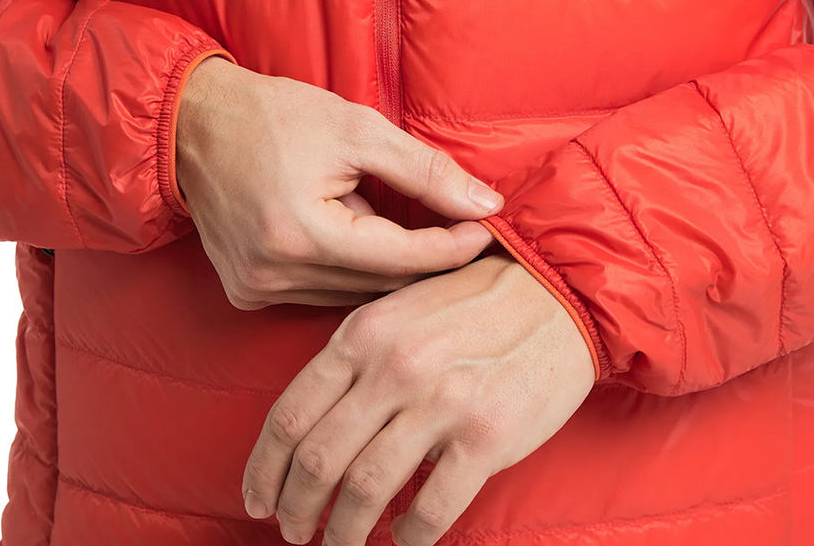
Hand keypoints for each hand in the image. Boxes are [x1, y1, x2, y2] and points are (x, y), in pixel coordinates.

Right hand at [175, 57, 503, 307]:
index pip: (401, 259)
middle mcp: (273, 275)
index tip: (489, 230)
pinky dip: (350, 271)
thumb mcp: (358, 130)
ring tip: (410, 228)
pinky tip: (359, 239)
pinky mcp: (246, 293)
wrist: (195, 122)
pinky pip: (320, 293)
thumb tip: (485, 204)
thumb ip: (425, 171)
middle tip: (462, 229)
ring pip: (352, 294)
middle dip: (425, 257)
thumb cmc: (276, 116)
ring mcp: (255, 290)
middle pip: (380, 283)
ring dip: (387, 266)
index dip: (452, 246)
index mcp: (299, 235)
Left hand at [242, 251, 594, 545]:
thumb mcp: (399, 308)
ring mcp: (440, 403)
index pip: (290, 415)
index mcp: (363, 333)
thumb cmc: (473, 301)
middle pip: (318, 460)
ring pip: (365, 491)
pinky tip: (405, 537)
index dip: (264, 469)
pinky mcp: (486, 437)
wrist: (555, 292)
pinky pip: (430, 510)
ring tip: (341, 544)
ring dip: (344, 533)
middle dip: (296, 509)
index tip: (258, 499)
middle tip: (294, 531)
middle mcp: (393, 367)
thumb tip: (315, 423)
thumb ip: (355, 356)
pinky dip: (410, 537)